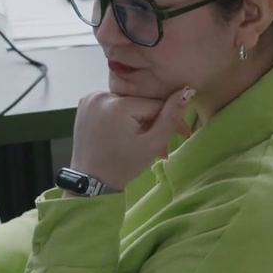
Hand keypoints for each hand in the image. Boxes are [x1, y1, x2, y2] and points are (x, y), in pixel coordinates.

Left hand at [68, 86, 194, 189]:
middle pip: (140, 102)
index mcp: (118, 104)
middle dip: (153, 121)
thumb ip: (171, 117)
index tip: (183, 132)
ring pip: (127, 102)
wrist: (91, 182)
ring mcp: (90, 98)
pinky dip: (122, 116)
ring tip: (144, 140)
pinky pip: (113, 104)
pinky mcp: (85, 104)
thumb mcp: (152, 144)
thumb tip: (187, 91)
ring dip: (138, 118)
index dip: (170, 118)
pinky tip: (126, 132)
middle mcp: (100, 95)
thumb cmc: (123, 166)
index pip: (155, 103)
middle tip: (162, 143)